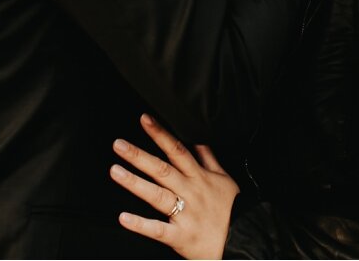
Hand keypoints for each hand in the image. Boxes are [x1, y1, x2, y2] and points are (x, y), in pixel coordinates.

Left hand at [111, 114, 237, 259]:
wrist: (243, 239)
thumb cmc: (233, 209)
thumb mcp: (224, 178)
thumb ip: (208, 158)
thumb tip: (198, 140)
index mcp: (199, 177)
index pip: (177, 150)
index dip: (161, 134)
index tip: (145, 120)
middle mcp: (190, 192)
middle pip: (162, 170)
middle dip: (139, 156)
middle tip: (119, 145)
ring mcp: (185, 213)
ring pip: (157, 195)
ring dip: (135, 183)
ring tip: (116, 171)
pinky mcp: (181, 235)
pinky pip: (158, 229)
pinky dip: (141, 224)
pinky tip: (124, 217)